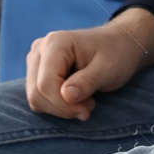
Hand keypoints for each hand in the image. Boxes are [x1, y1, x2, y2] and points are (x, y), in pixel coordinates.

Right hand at [24, 8, 153, 120]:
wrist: (117, 46)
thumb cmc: (115, 54)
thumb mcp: (107, 69)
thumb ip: (86, 82)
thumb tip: (66, 96)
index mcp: (55, 43)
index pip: (45, 85)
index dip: (64, 105)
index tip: (88, 109)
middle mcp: (39, 49)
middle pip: (36, 93)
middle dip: (62, 108)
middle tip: (89, 106)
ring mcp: (36, 60)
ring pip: (35, 98)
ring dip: (60, 108)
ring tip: (85, 100)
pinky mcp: (37, 72)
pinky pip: (38, 98)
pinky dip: (56, 105)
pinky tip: (76, 98)